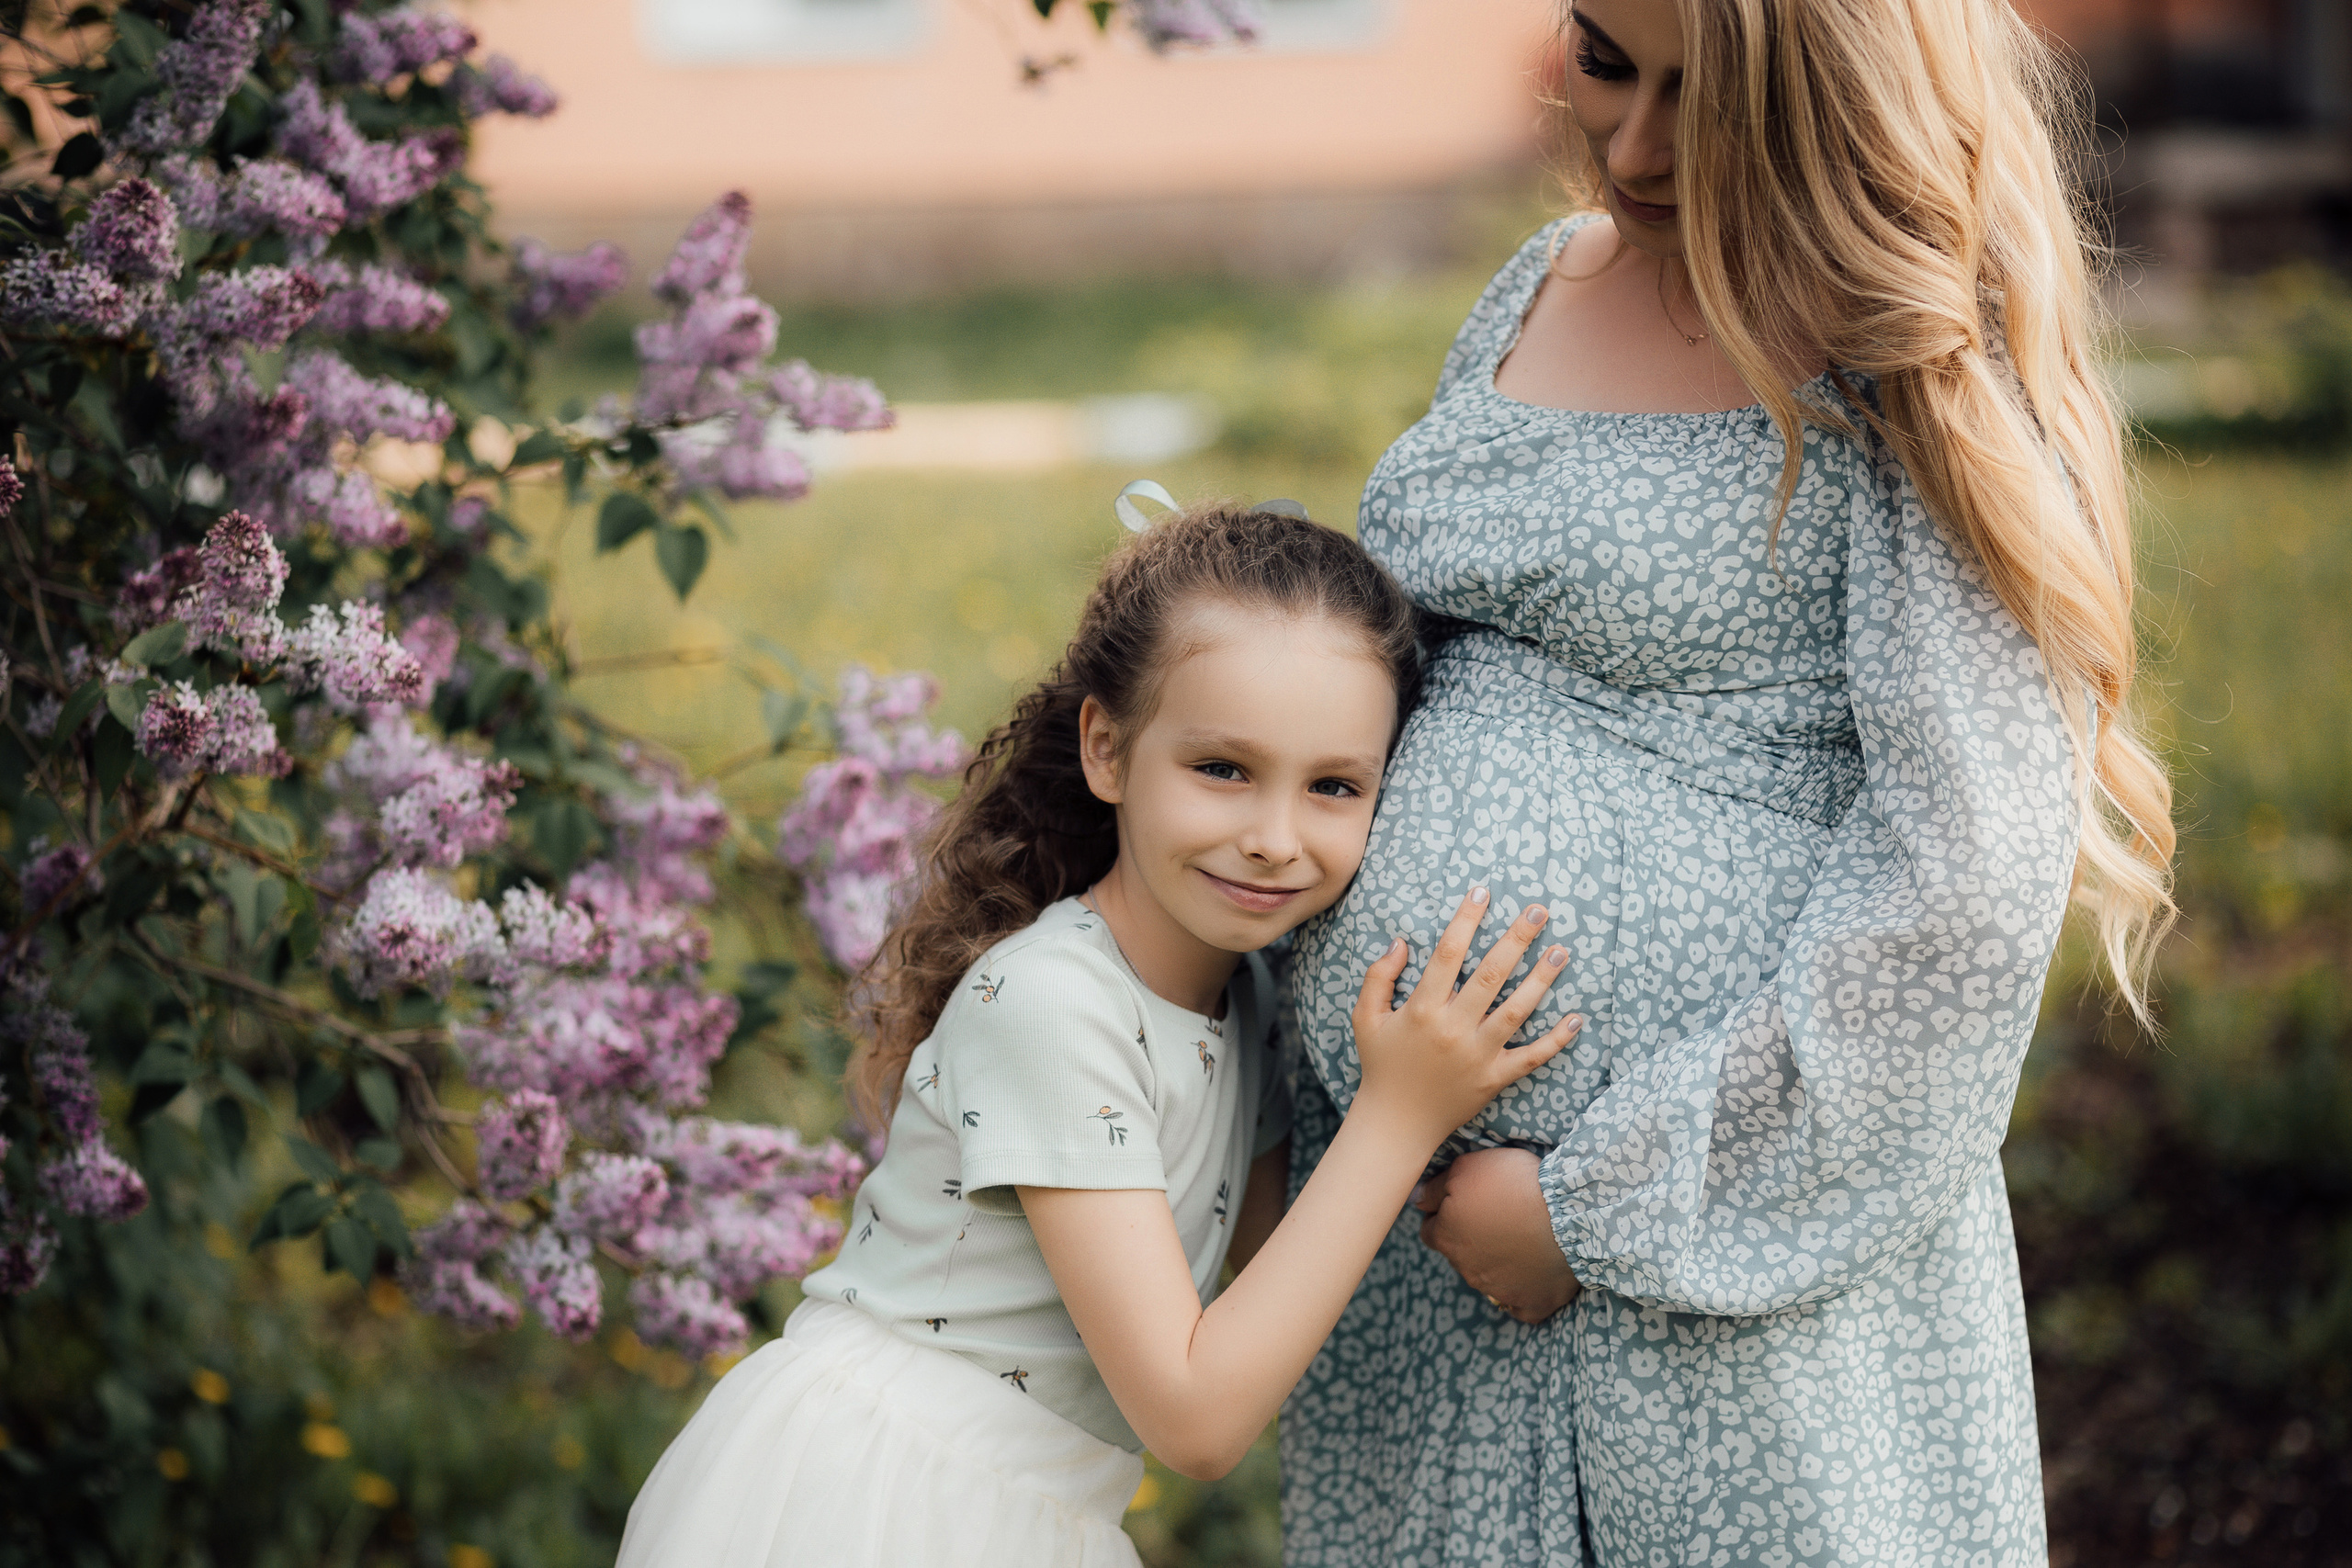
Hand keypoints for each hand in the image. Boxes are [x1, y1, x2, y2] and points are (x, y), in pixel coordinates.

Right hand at [1350, 888, 1582, 1146]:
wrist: (1396, 1123)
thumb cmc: (1382, 1065)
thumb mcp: (1365, 1017)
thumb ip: (1378, 977)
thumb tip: (1400, 941)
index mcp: (1422, 1009)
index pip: (1448, 953)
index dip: (1466, 919)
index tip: (1483, 891)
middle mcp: (1453, 1029)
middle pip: (1490, 975)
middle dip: (1517, 939)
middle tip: (1539, 910)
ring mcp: (1478, 1055)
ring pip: (1517, 1011)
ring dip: (1542, 980)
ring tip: (1562, 950)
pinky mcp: (1495, 1079)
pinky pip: (1531, 1057)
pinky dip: (1556, 1040)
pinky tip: (1577, 1018)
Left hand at [1414, 1146, 1581, 1323]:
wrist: (1565, 1215)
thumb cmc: (1513, 1184)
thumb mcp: (1466, 1168)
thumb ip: (1435, 1187)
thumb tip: (1416, 1199)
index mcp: (1446, 1238)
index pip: (1430, 1230)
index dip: (1445, 1215)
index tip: (1466, 1203)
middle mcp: (1466, 1270)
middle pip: (1459, 1254)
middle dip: (1471, 1238)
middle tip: (1498, 1216)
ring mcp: (1498, 1291)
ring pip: (1488, 1277)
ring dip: (1498, 1260)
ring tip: (1522, 1237)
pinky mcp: (1530, 1304)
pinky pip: (1520, 1306)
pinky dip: (1524, 1292)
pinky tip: (1533, 1274)